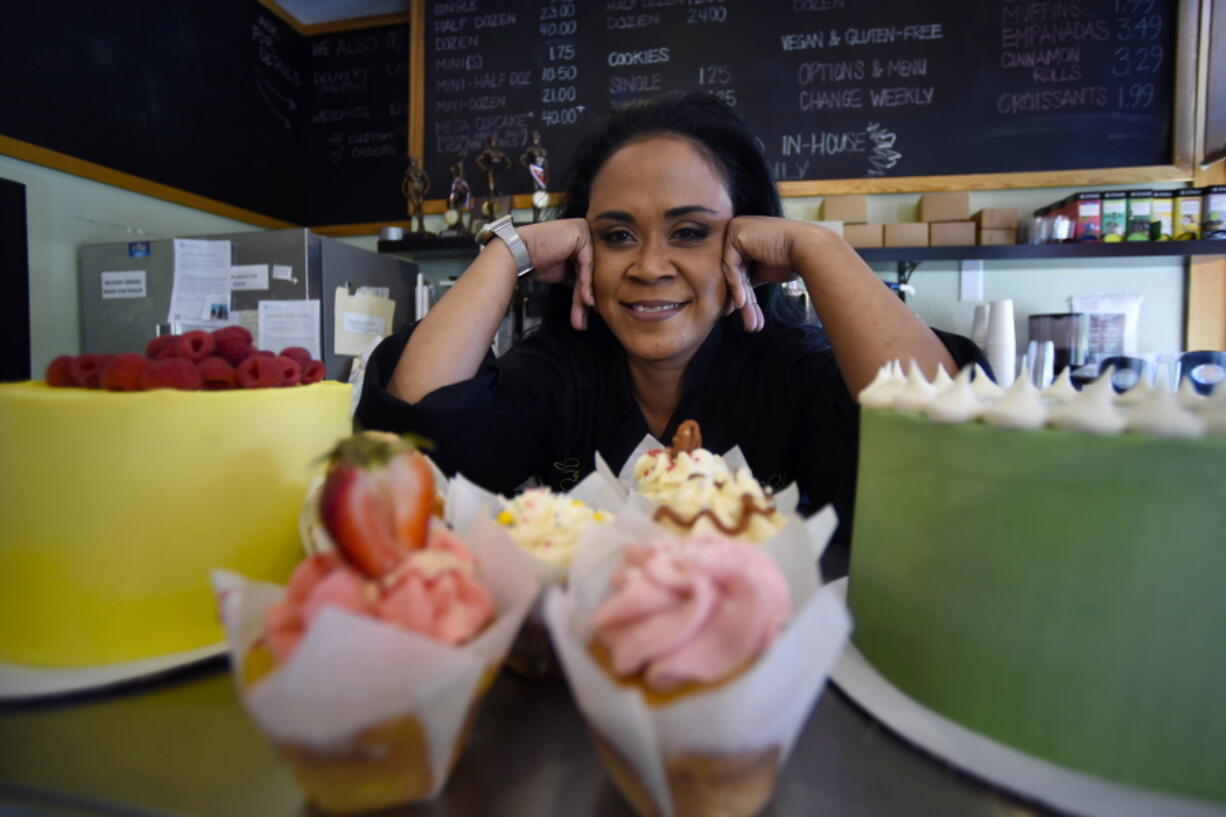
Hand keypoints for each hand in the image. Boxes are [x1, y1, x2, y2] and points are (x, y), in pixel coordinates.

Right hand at [519, 219, 594, 330]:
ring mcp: (584, 231)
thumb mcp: (564, 274)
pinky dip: (586, 282)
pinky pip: (587, 262)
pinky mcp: (581, 232)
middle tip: (583, 318)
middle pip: (590, 270)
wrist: (518, 252)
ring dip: (585, 293)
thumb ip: (580, 282)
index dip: (586, 292)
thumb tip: (591, 304)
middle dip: (585, 296)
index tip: (586, 312)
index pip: (589, 269)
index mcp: (582, 241)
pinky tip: (585, 298)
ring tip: (584, 309)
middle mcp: (585, 233)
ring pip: (590, 269)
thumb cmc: (536, 262)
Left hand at [720, 216, 804, 331]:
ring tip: (750, 320)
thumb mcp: (764, 271)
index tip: (745, 314)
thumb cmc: (793, 260)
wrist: (808, 250)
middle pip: (734, 271)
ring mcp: (735, 229)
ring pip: (731, 272)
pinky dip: (736, 286)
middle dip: (741, 299)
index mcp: (746, 237)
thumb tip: (737, 300)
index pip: (738, 269)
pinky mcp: (735, 233)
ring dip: (740, 298)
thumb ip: (747, 278)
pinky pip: (730, 265)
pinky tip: (743, 302)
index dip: (741, 294)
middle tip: (748, 323)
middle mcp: (739, 230)